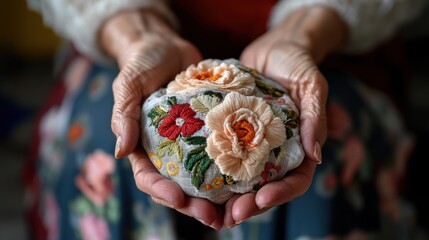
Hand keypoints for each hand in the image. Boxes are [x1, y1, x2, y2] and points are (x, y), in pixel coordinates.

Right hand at [100, 10, 222, 228]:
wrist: (166, 46)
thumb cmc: (142, 63)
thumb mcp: (128, 84)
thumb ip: (124, 115)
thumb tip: (120, 152)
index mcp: (142, 145)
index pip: (148, 177)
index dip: (162, 192)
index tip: (179, 199)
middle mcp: (166, 150)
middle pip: (177, 187)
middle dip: (193, 205)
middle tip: (214, 217)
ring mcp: (188, 144)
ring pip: (200, 179)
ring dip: (214, 198)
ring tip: (234, 211)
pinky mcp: (208, 133)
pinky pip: (218, 156)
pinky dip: (230, 171)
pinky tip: (248, 181)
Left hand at [223, 7, 346, 226]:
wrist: (274, 47)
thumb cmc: (298, 63)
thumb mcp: (312, 85)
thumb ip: (315, 118)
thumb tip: (316, 156)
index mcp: (301, 146)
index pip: (296, 179)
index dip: (281, 194)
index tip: (261, 200)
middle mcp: (277, 151)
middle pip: (266, 187)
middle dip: (250, 205)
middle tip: (230, 216)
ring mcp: (255, 144)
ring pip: (243, 178)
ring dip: (228, 197)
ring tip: (208, 209)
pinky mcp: (235, 133)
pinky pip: (225, 155)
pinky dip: (214, 170)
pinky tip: (196, 178)